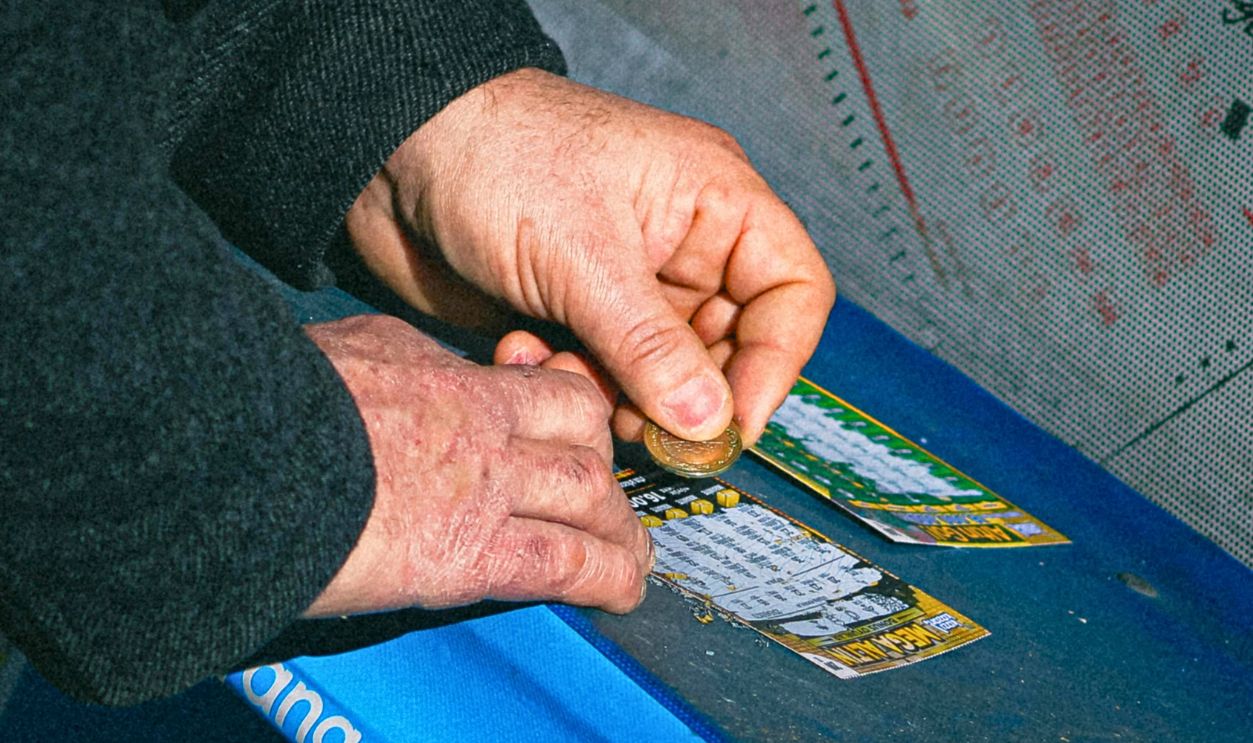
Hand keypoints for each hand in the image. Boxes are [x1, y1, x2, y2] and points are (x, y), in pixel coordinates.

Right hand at [302, 314, 650, 616]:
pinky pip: (565, 565)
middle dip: (604, 470)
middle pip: (583, 436)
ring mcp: (484, 490)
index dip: (574, 414)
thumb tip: (406, 365)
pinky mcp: (471, 554)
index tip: (574, 437)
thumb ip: (396, 359)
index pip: (546, 388)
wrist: (237, 452)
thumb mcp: (348, 349)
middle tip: (606, 498)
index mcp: (448, 376)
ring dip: (619, 529)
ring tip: (630, 553)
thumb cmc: (268, 402)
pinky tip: (624, 593)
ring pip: (591, 499)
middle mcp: (483, 427)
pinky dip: (606, 580)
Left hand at [346, 68, 834, 444]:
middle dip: (685, 395)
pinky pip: (600, 375)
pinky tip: (522, 355)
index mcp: (713, 204)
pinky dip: (570, 382)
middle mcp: (680, 248)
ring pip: (659, 375)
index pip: (792, 293)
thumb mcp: (585, 255)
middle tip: (642, 429)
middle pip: (727, 349)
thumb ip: (652, 347)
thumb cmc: (496, 156)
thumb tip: (712, 425)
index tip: (733, 424)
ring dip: (616, 395)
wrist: (390, 151)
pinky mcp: (575, 316)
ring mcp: (626, 286)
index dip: (774, 364)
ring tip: (564, 374)